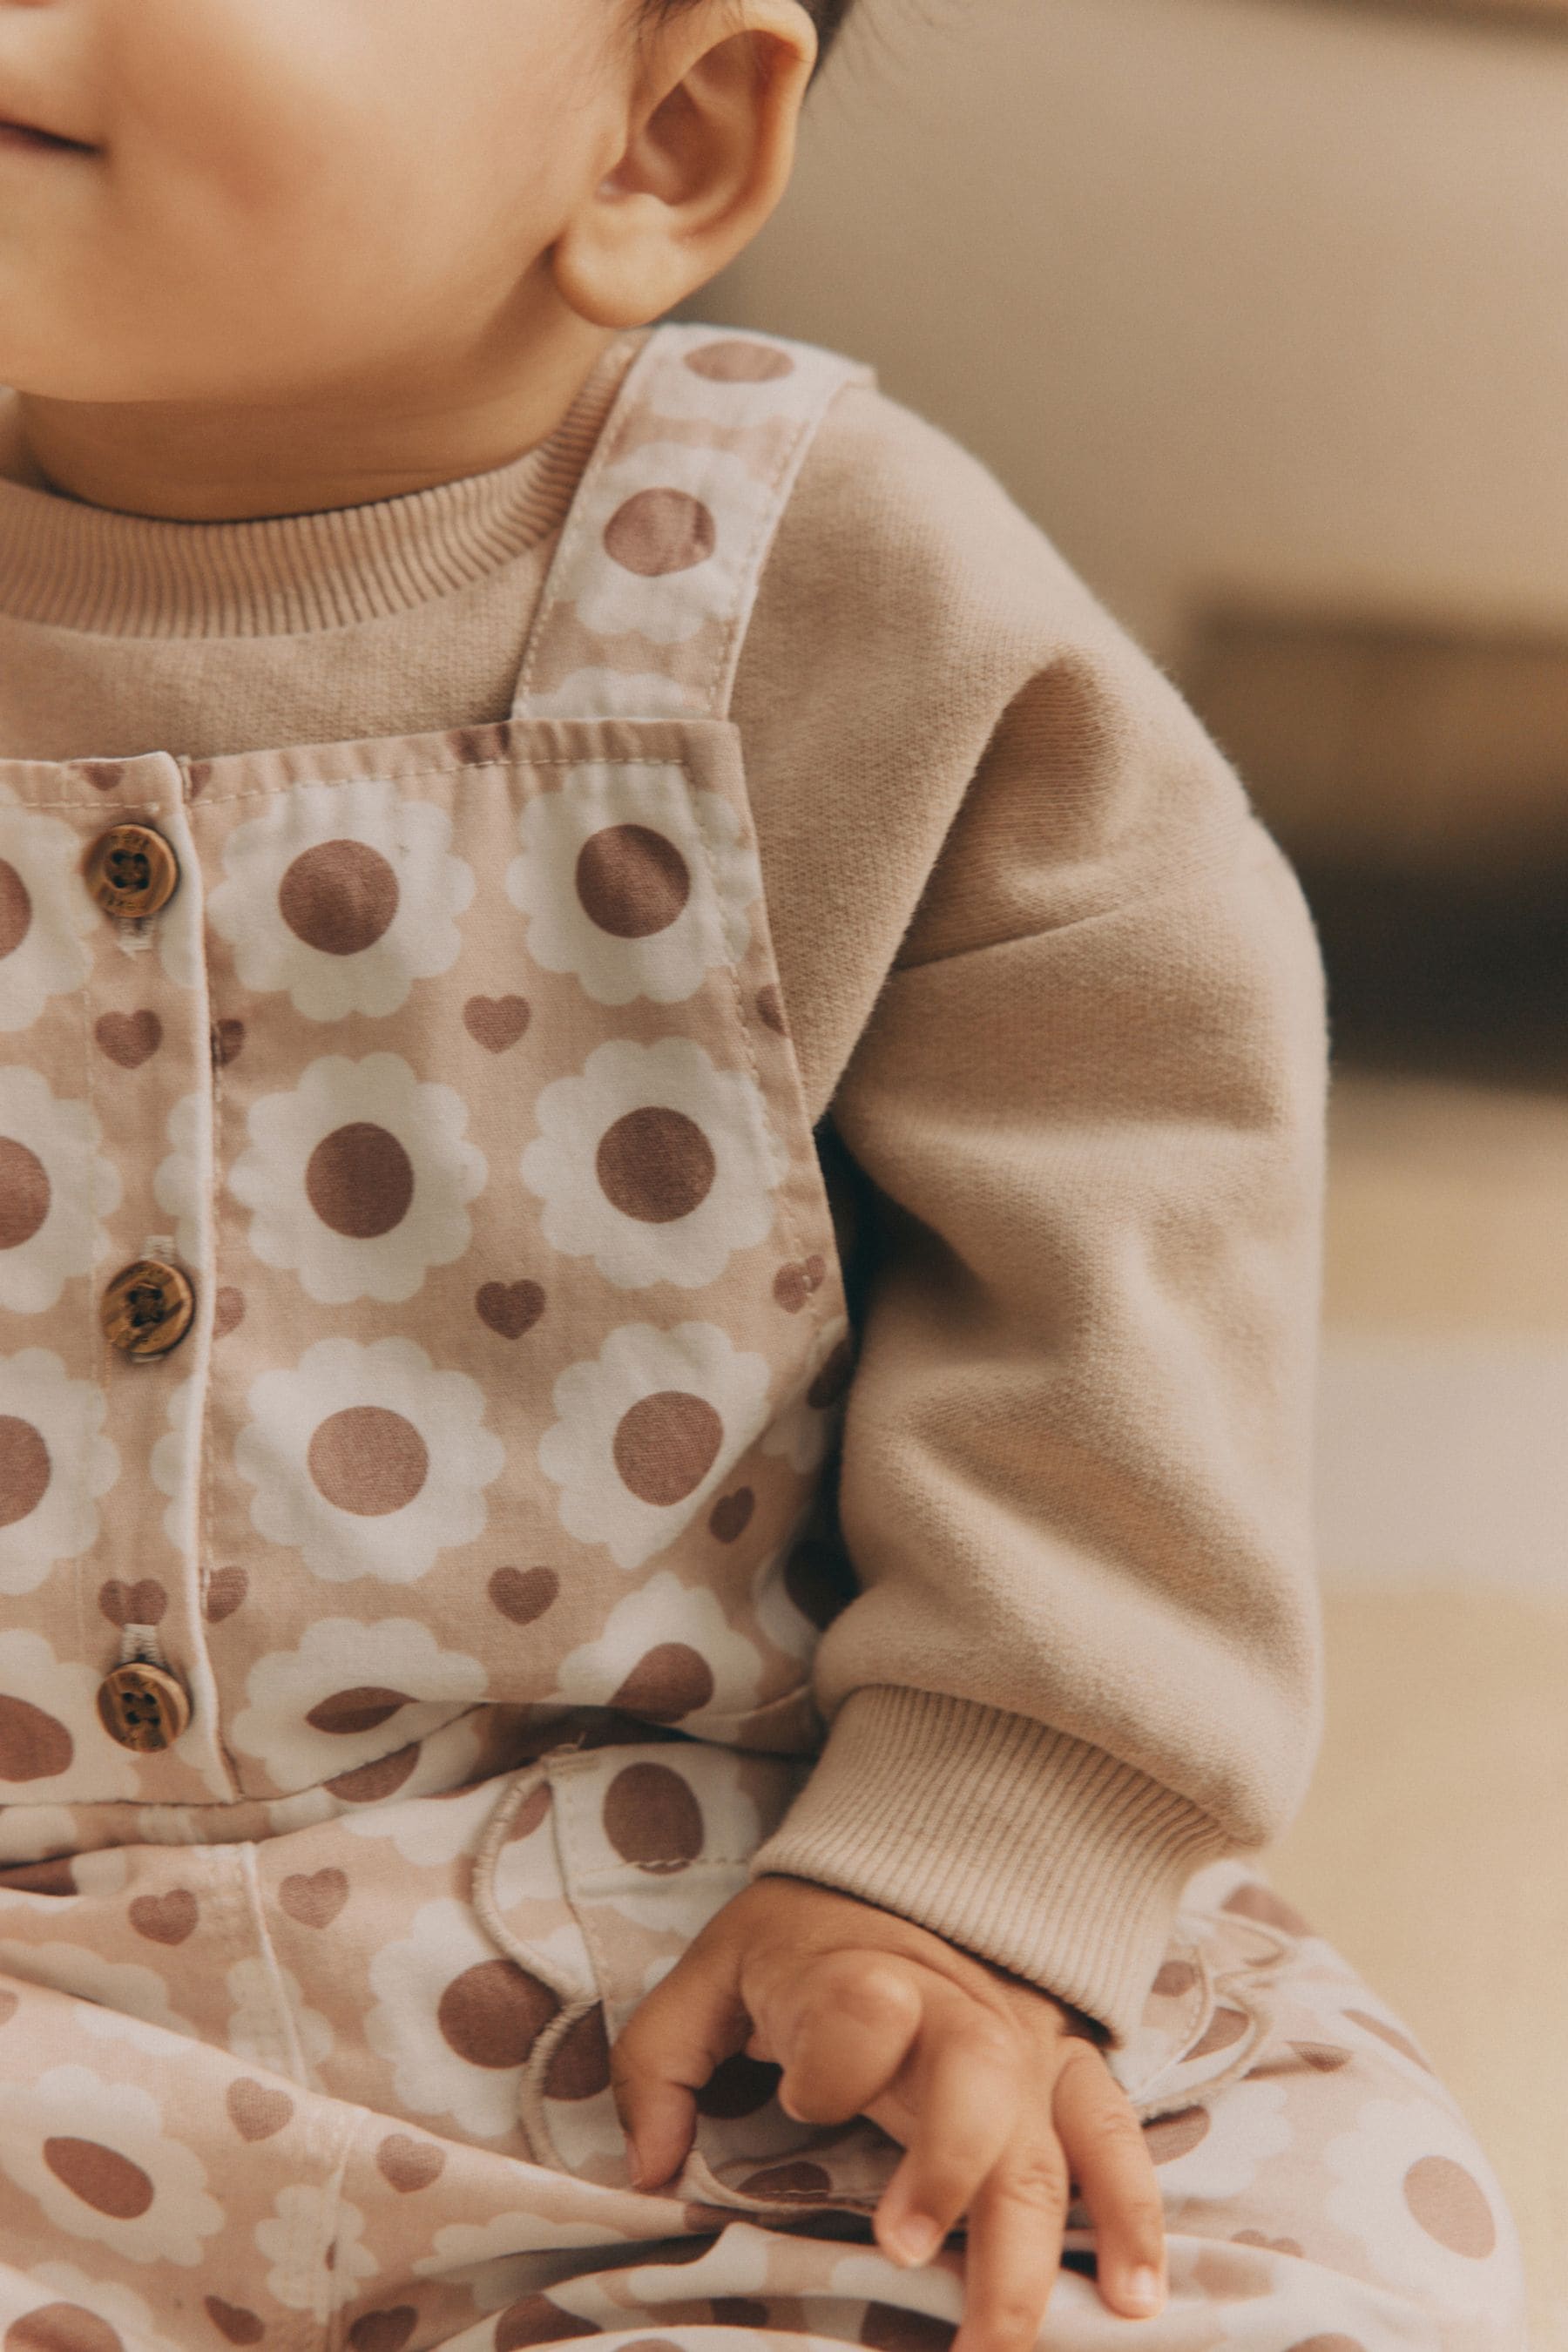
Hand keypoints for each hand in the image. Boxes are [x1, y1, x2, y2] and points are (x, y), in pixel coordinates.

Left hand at [609, 1874, 1167, 2351]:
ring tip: (1009, 2341)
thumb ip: (663, 2061)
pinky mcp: (1066, 2069)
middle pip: (973, 2086)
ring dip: (1034, 2244)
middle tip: (901, 2258)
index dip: (831, 2065)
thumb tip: (649, 2167)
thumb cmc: (801, 1941)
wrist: (907, 1866)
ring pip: (1047, 2140)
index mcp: (865, 1975)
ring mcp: (1024, 2046)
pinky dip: (1133, 2217)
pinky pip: (1113, 2139)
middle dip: (946, 2174)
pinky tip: (1133, 2302)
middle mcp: (958, 2013)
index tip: (797, 2101)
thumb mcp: (715, 1970)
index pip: (862, 2011)